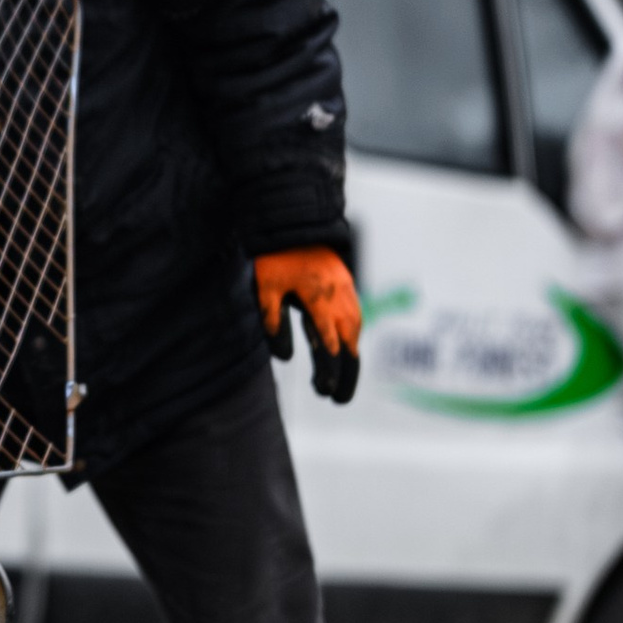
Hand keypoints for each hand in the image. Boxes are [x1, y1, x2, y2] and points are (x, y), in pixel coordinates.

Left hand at [255, 246, 361, 402]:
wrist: (293, 222)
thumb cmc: (274, 256)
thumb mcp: (266, 289)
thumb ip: (274, 321)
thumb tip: (286, 358)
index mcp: (320, 301)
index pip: (329, 345)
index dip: (329, 371)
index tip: (324, 391)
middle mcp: (339, 298)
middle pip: (349, 343)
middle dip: (347, 373)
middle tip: (338, 400)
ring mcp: (345, 291)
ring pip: (356, 330)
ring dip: (352, 356)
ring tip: (343, 381)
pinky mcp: (345, 284)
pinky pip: (355, 316)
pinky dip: (353, 336)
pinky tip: (347, 347)